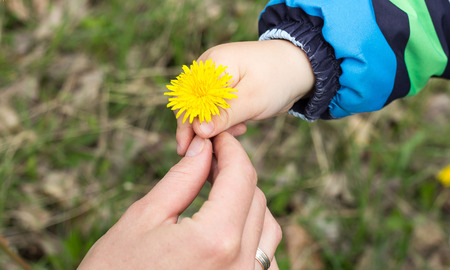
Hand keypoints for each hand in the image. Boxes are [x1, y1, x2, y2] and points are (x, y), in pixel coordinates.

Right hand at [78, 133, 281, 268]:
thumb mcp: (142, 218)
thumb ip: (182, 179)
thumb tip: (203, 149)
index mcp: (215, 239)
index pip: (241, 176)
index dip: (231, 149)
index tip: (217, 138)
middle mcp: (240, 264)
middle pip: (257, 199)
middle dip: (236, 172)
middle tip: (210, 161)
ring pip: (268, 228)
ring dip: (248, 203)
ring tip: (218, 192)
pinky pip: (265, 258)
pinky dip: (252, 236)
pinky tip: (227, 229)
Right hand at [176, 40, 313, 154]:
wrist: (300, 67)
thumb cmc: (278, 77)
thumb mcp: (253, 99)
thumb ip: (225, 115)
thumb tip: (198, 131)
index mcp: (211, 65)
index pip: (187, 98)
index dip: (186, 124)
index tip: (188, 149)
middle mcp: (208, 70)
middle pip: (191, 105)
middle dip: (199, 128)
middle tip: (210, 150)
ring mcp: (216, 80)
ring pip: (204, 110)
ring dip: (214, 127)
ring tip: (234, 135)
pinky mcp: (225, 90)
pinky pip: (216, 110)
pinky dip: (224, 122)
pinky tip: (239, 128)